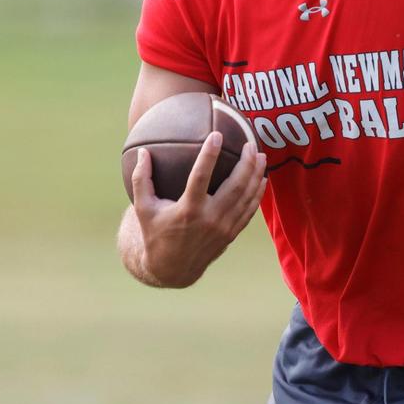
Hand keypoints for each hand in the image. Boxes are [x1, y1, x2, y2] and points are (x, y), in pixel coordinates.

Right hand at [130, 132, 266, 287]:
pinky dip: (257, 194)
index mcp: (187, 210)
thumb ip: (141, 180)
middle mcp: (209, 219)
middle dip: (245, 163)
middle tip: (250, 143)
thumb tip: (142, 151)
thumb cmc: (155, 233)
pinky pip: (249, 211)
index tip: (216, 135)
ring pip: (246, 198)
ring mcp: (223, 228)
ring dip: (256, 175)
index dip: (209, 155)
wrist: (172, 269)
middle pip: (234, 187)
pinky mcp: (231, 234)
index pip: (200, 177)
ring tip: (260, 155)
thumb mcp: (143, 209)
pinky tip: (262, 179)